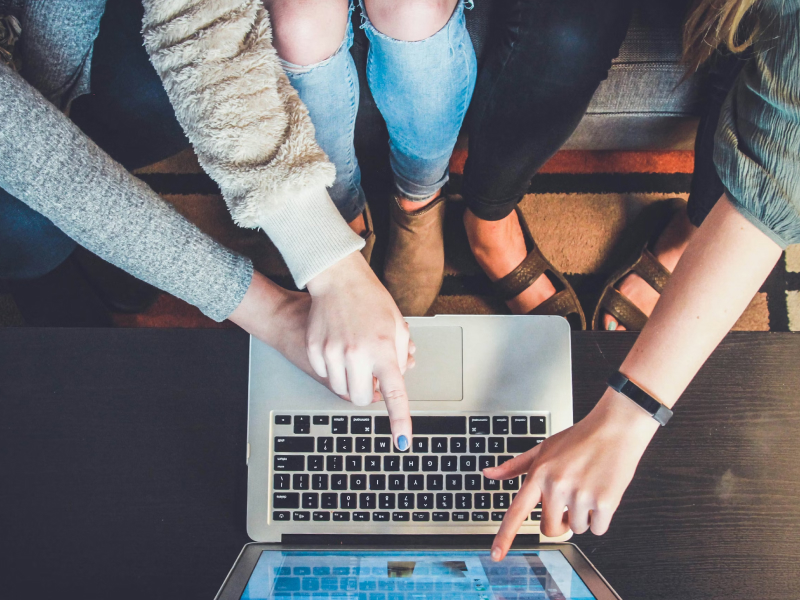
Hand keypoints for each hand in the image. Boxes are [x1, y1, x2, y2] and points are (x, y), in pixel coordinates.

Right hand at [306, 251, 413, 448]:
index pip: (394, 394)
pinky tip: (338, 347)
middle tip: (371, 375)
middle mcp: (357, 354)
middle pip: (361, 399)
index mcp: (384, 349)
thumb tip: (395, 382)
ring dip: (350, 381)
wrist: (338, 279)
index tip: (402, 441)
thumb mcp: (397, 326)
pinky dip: (333, 369)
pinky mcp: (315, 349)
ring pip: (341, 389)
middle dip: (367, 393)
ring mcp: (332, 352)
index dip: (400, 420)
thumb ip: (400, 357)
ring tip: (355, 356)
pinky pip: (325, 375)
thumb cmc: (371, 300)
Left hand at [485, 389, 658, 560]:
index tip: (496, 555)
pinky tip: (602, 493)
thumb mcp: (543, 448)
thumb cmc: (579, 438)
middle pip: (550, 529)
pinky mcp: (604, 502)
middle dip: (560, 522)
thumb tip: (488, 474)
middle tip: (569, 501)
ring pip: (576, 529)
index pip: (517, 511)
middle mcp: (557, 486)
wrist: (615, 428)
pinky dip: (601, 518)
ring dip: (583, 516)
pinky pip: (598, 529)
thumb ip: (515, 466)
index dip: (505, 536)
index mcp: (539, 474)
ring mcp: (580, 495)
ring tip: (588, 488)